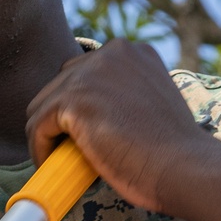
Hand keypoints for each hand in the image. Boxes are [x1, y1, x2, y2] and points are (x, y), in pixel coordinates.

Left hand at [25, 38, 220, 220]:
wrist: (184, 167)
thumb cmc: (173, 152)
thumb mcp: (148, 108)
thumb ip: (123, 99)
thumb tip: (93, 119)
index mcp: (133, 53)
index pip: (84, 73)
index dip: (76, 106)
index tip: (77, 135)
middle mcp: (112, 53)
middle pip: (59, 84)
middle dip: (57, 118)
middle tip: (64, 151)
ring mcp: (91, 73)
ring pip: (42, 106)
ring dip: (45, 134)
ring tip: (56, 161)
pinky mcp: (74, 99)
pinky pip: (37, 126)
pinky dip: (38, 148)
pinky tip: (50, 165)